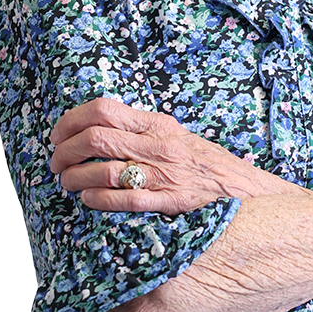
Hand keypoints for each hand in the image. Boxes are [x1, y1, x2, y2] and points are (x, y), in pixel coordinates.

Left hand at [49, 97, 303, 215]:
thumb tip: (109, 135)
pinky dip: (97, 198)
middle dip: (63, 150)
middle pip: (95, 136)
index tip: (57, 134)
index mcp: (160, 125)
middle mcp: (160, 145)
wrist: (257, 195)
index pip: (104, 109)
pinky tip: (87, 200)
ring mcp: (166, 174)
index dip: (70, 120)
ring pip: (103, 167)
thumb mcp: (183, 142)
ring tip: (66, 184)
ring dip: (74, 176)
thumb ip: (150, 137)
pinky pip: (125, 198)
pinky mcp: (172, 202)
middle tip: (55, 163)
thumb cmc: (216, 172)